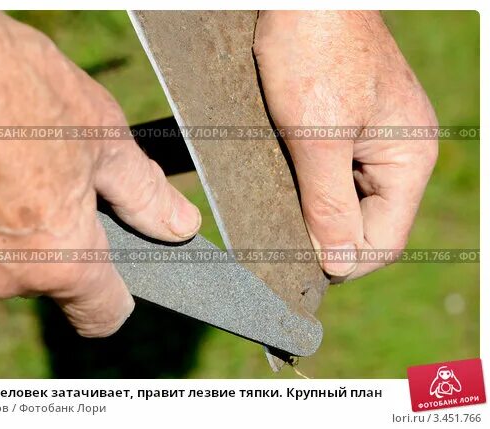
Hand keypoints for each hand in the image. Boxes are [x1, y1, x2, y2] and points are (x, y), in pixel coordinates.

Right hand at [0, 12, 200, 335]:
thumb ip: (146, 197)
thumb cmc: (21, 91)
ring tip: (20, 170)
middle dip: (70, 241)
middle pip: (58, 281)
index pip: (103, 314)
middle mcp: (3, 276)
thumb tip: (181, 227)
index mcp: (60, 259)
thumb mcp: (105, 140)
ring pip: (13, 263)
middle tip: (66, 184)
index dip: (119, 297)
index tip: (122, 275)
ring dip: (24, 230)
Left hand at [254, 11, 437, 279]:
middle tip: (280, 231)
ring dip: (315, 210)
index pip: (383, 241)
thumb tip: (338, 264)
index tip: (296, 262)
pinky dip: (309, 186)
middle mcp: (398, 154)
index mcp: (409, 159)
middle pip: (367, 225)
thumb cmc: (313, 52)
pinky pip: (334, 176)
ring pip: (347, 203)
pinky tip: (284, 180)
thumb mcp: (316, 136)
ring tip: (280, 200)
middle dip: (326, 235)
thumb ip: (329, 204)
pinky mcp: (348, 130)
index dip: (343, 261)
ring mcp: (374, 141)